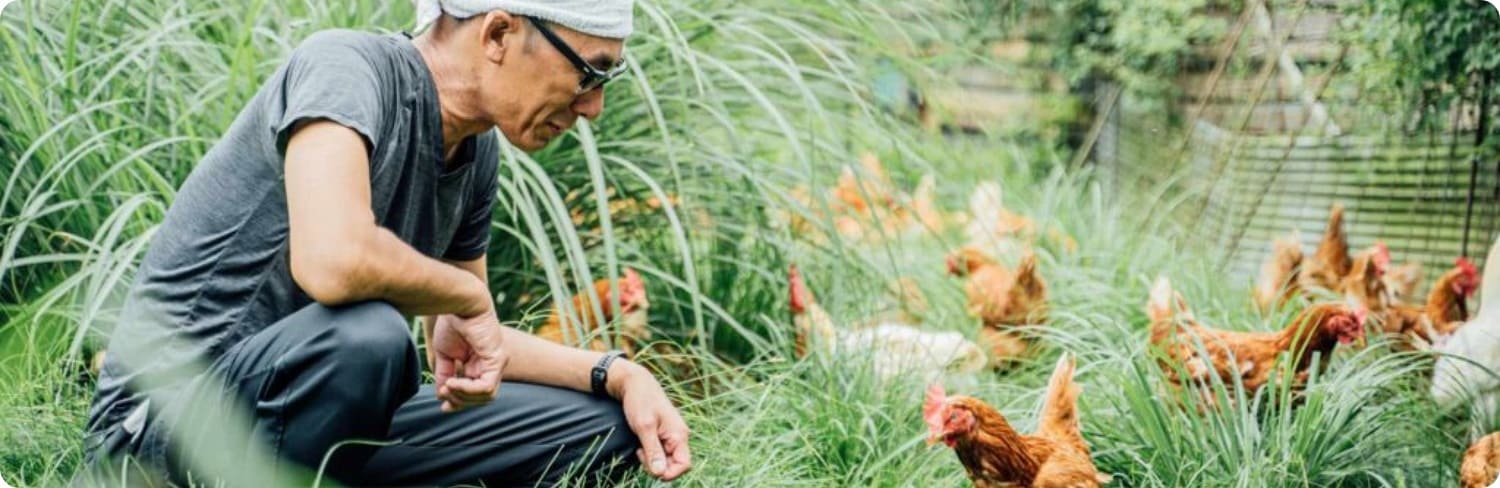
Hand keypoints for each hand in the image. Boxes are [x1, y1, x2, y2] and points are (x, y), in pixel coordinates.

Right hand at [430, 308, 508, 412]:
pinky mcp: (498, 359)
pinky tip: (453, 382)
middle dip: (459, 401)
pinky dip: (468, 390)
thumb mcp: (444, 354)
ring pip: (486, 396)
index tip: (443, 407)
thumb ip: (444, 374)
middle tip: (443, 393)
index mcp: (479, 363)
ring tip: (447, 386)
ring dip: (463, 396)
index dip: (459, 402)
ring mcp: (497, 362)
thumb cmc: (452, 322)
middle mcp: (491, 365)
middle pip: (481, 398)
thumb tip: (442, 394)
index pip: (475, 392)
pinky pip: (487, 387)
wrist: (459, 303)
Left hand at [609, 361, 691, 480]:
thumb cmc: (640, 401)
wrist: (634, 383)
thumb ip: (653, 451)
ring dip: (652, 461)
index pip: (684, 465)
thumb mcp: (644, 426)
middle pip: (674, 465)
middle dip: (657, 466)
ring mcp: (670, 437)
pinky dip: (649, 455)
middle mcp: (678, 437)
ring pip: (665, 461)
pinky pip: (660, 454)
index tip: (652, 468)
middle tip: (640, 454)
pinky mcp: (662, 436)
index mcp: (679, 434)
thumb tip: (660, 473)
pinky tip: (640, 446)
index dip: (670, 473)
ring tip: (640, 448)